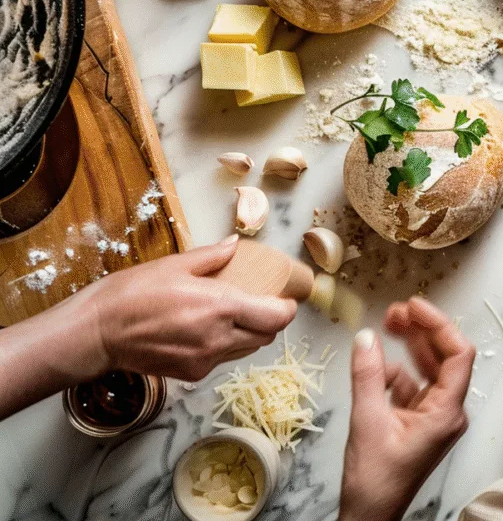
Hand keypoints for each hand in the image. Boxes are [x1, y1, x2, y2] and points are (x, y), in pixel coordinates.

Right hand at [71, 235, 296, 380]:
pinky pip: (222, 360)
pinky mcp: (192, 374)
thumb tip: (236, 244)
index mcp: (221, 307)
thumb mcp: (175, 264)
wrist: (98, 332)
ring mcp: (206, 360)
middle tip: (261, 304)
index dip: (288, 309)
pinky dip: (224, 346)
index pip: (277, 318)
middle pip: (267, 336)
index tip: (285, 298)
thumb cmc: (133, 294)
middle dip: (270, 321)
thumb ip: (213, 256)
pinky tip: (206, 331)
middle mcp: (219, 337)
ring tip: (232, 316)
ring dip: (249, 334)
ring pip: (247, 350)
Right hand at [339, 297, 474, 520]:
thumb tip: (366, 336)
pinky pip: (413, 385)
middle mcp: (448, 411)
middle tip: (395, 311)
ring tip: (386, 324)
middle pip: (444, 357)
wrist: (369, 515)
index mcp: (448, 412)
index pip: (459, 355)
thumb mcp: (367, 420)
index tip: (415, 306)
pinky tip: (377, 364)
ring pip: (428, 369)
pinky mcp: (418, 421)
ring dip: (409, 346)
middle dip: (421, 330)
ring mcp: (434, 416)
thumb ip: (367, 375)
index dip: (440, 325)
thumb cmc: (375, 479)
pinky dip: (396, 370)